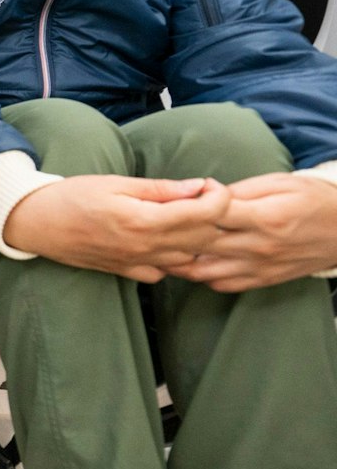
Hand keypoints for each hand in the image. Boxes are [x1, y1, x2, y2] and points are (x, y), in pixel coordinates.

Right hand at [0, 174, 229, 282]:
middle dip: (214, 216)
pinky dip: (175, 259)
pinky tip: (165, 241)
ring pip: (191, 259)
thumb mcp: (115, 182)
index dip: (219, 196)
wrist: (34, 223)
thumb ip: (159, 189)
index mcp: (144, 220)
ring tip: (187, 218)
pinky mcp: (127, 272)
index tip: (208, 184)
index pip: (207, 214)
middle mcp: (146, 247)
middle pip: (207, 238)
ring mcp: (138, 264)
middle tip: (201, 197)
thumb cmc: (71, 196)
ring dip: (198, 240)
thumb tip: (197, 186)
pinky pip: (166, 273)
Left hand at [165, 173, 336, 291]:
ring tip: (167, 244)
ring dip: (180, 259)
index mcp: (264, 217)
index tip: (182, 196)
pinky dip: (201, 275)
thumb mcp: (279, 183)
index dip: (189, 203)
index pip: (211, 214)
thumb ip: (239, 190)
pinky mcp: (261, 281)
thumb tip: (204, 192)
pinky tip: (193, 261)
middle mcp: (259, 247)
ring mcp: (259, 268)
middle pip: (198, 245)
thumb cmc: (312, 200)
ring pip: (202, 272)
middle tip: (156, 223)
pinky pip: (220, 285)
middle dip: (172, 234)